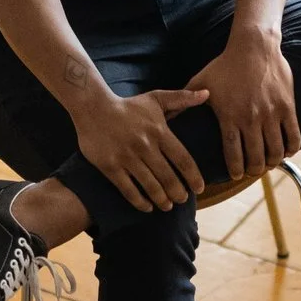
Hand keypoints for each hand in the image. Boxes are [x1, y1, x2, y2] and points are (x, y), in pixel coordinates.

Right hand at [72, 87, 211, 211]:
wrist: (93, 107)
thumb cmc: (128, 105)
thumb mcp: (156, 98)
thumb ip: (182, 98)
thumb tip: (207, 93)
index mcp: (159, 132)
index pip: (183, 159)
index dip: (193, 177)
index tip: (199, 189)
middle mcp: (145, 146)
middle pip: (168, 177)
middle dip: (178, 193)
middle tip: (183, 200)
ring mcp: (127, 158)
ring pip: (150, 186)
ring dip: (162, 200)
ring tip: (168, 206)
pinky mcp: (110, 166)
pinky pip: (128, 190)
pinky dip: (140, 202)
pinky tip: (147, 207)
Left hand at [186, 29, 300, 180]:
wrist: (254, 46)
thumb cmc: (225, 65)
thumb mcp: (201, 81)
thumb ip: (184, 100)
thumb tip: (164, 114)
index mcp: (229, 116)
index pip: (233, 154)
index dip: (234, 170)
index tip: (234, 175)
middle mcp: (251, 119)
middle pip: (255, 158)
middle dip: (253, 170)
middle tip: (252, 170)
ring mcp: (271, 114)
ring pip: (275, 151)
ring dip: (272, 162)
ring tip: (268, 162)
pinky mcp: (288, 107)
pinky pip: (293, 136)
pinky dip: (291, 148)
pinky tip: (286, 151)